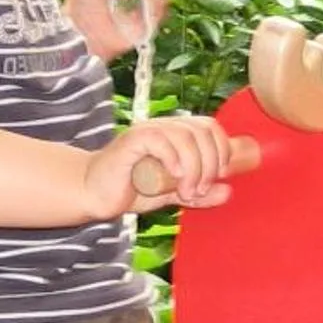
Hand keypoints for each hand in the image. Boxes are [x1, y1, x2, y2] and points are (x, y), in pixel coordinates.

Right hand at [84, 115, 239, 216]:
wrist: (95, 194)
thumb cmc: (131, 190)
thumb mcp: (173, 195)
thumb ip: (199, 194)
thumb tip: (228, 191)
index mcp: (177, 134)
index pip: (211, 128)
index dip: (222, 150)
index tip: (218, 177)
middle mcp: (164, 127)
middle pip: (203, 130)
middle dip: (211, 163)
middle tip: (200, 189)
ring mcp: (148, 131)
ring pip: (185, 136)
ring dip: (194, 168)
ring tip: (187, 191)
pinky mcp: (132, 140)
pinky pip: (160, 140)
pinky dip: (173, 159)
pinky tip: (173, 177)